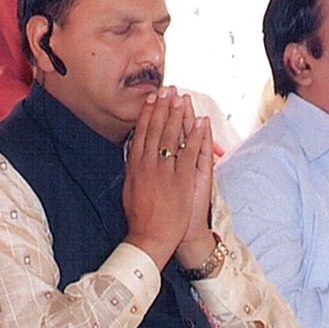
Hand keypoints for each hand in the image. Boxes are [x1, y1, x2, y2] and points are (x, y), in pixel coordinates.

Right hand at [123, 89, 208, 269]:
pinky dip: (196, 136)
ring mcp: (165, 171)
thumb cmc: (139, 218)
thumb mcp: (129, 190)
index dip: (147, 114)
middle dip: (163, 108)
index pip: (141, 133)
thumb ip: (132, 169)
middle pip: (156, 130)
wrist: (149, 238)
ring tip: (181, 98)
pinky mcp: (182, 180)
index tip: (152, 99)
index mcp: (134, 166)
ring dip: (178, 115)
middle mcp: (148, 165)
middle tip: (168, 89)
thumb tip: (131, 154)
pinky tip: (199, 121)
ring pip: (172, 137)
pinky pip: (190, 153)